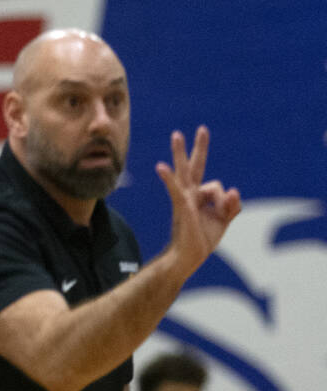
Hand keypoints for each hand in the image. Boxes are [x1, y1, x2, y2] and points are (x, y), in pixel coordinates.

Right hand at [155, 126, 241, 273]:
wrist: (188, 257)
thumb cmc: (202, 240)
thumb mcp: (224, 220)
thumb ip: (232, 205)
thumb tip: (234, 190)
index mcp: (200, 198)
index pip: (213, 184)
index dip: (225, 195)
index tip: (225, 200)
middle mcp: (191, 194)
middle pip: (194, 166)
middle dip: (198, 148)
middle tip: (202, 129)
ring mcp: (185, 199)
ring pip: (186, 172)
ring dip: (181, 153)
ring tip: (177, 134)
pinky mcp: (181, 206)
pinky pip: (175, 188)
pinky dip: (168, 178)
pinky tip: (160, 167)